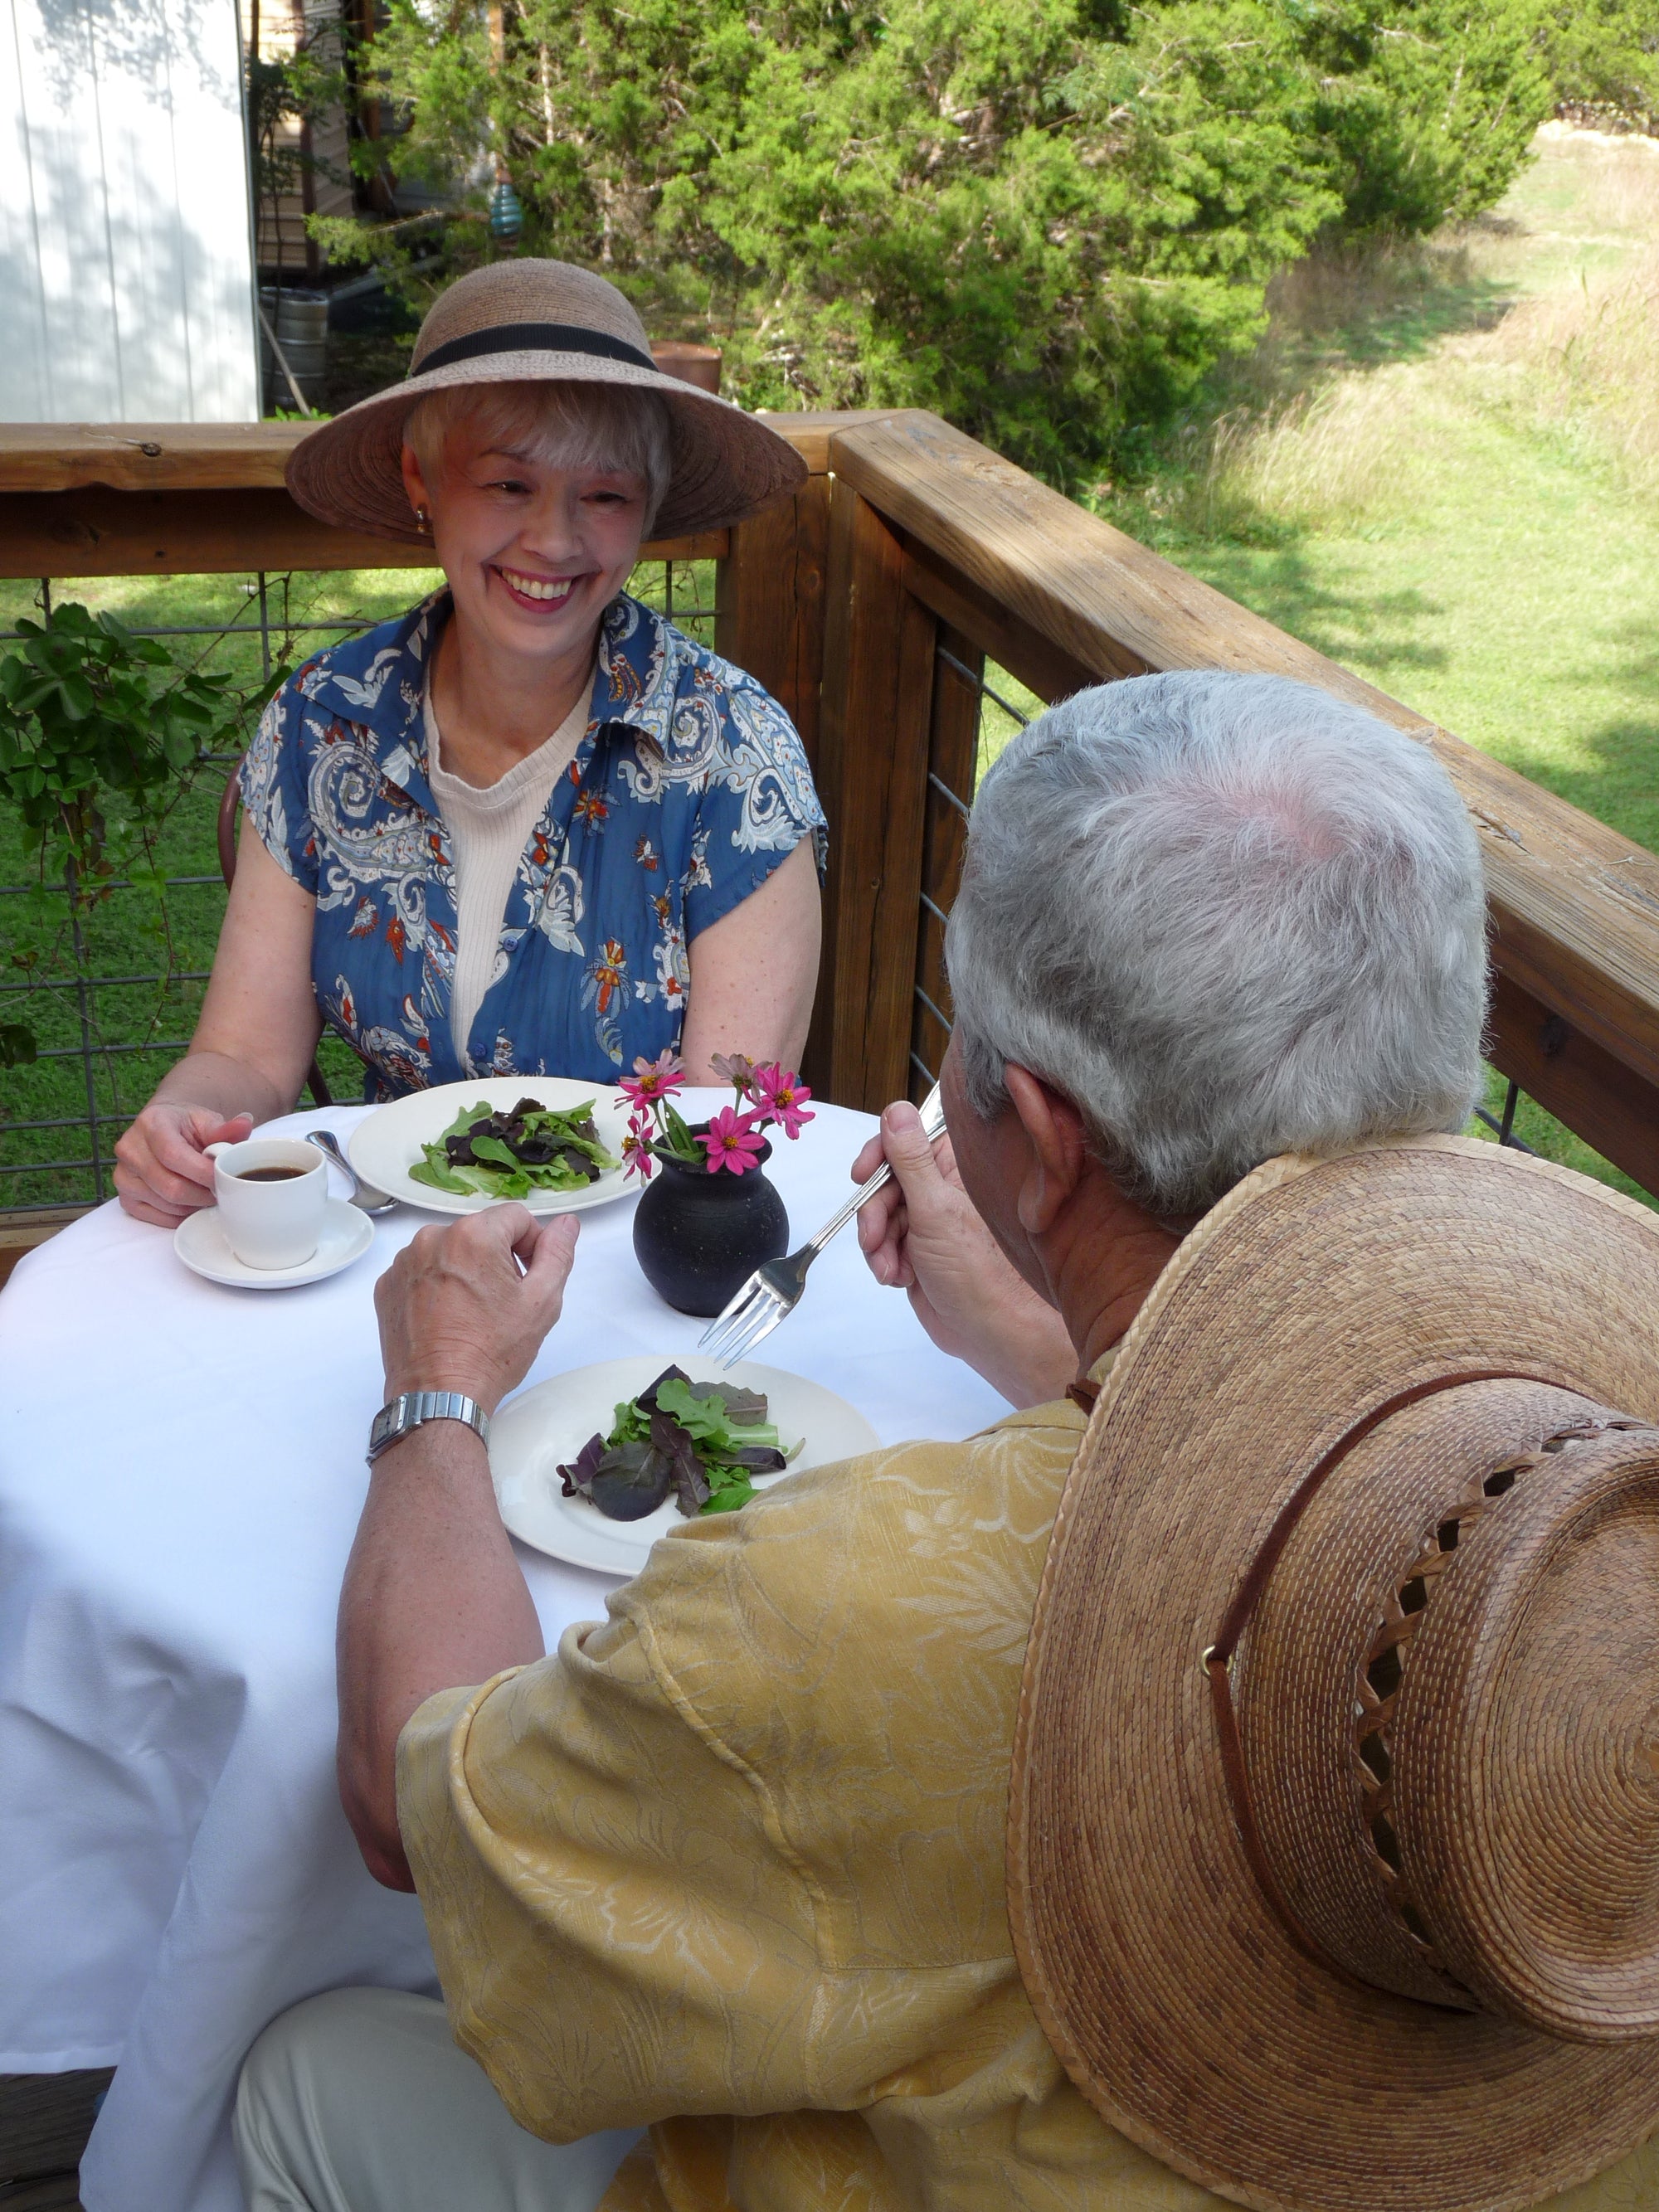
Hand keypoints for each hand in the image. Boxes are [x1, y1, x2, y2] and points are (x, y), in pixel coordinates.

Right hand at [113, 1103, 254, 1225]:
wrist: (163, 1129)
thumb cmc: (187, 1126)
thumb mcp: (207, 1120)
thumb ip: (226, 1128)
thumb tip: (245, 1124)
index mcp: (151, 1123)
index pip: (174, 1156)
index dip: (203, 1173)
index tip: (225, 1178)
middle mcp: (130, 1149)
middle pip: (171, 1187)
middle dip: (203, 1194)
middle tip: (220, 1190)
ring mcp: (123, 1175)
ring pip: (166, 1205)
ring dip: (194, 1205)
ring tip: (206, 1193)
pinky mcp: (125, 1197)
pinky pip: (157, 1217)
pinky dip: (180, 1215)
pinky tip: (190, 1202)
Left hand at [375, 1204, 578, 1415]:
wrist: (439, 1396)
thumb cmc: (492, 1351)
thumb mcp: (542, 1301)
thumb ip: (557, 1253)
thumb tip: (566, 1223)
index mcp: (473, 1235)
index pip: (516, 1217)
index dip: (532, 1244)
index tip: (529, 1278)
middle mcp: (432, 1238)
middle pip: (480, 1232)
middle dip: (497, 1258)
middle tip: (503, 1302)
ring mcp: (404, 1263)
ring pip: (449, 1251)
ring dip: (465, 1270)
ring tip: (472, 1313)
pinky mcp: (386, 1286)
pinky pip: (421, 1271)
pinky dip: (436, 1286)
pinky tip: (446, 1318)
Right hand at [853, 1101, 1077, 1407]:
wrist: (986, 1331)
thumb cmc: (974, 1270)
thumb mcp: (934, 1208)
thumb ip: (910, 1159)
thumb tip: (895, 1108)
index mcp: (953, 1169)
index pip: (905, 1140)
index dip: (879, 1156)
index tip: (862, 1175)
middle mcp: (940, 1190)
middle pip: (884, 1181)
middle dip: (874, 1212)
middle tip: (874, 1238)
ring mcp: (926, 1222)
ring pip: (878, 1215)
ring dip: (876, 1243)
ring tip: (891, 1269)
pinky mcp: (915, 1251)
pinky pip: (882, 1244)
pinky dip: (883, 1260)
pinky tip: (898, 1278)